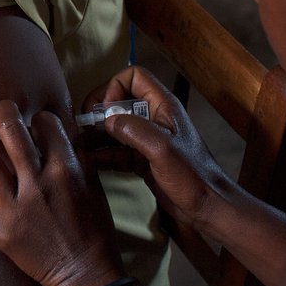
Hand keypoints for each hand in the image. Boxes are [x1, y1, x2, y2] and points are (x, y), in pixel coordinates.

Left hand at [0, 101, 124, 285]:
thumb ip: (76, 155)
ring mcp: (15, 208)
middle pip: (10, 127)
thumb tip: (59, 128)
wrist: (84, 273)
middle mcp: (39, 184)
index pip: (44, 122)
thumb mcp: (93, 185)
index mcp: (66, 169)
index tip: (36, 130)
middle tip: (2, 115)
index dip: (38, 121)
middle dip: (3, 112)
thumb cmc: (93, 229)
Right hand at [89, 66, 236, 234]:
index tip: (105, 110)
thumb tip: (107, 120)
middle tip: (85, 127)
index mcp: (163, 106)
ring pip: (116, 128)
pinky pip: (117, 151)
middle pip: (120, 102)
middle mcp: (154, 119)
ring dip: (97, 135)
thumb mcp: (162, 149)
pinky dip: (102, 155)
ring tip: (78, 146)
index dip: (115, 87)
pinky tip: (89, 162)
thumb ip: (134, 130)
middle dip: (100, 112)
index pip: (134, 77)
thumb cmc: (192, 176)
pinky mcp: (143, 160)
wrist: (207, 209)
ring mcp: (148, 140)